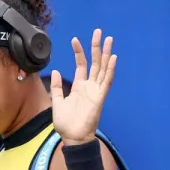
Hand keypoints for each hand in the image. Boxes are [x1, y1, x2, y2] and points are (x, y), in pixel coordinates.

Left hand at [51, 29, 116, 144]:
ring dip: (106, 54)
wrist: (73, 138)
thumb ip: (58, 86)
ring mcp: (96, 91)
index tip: (75, 39)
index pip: (82, 65)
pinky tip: (113, 58)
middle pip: (95, 62)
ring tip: (108, 39)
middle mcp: (90, 86)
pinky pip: (106, 81)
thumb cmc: (66, 124)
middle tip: (99, 32)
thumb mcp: (57, 101)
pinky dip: (110, 70)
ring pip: (102, 68)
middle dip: (97, 47)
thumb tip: (56, 71)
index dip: (79, 52)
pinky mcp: (100, 98)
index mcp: (80, 87)